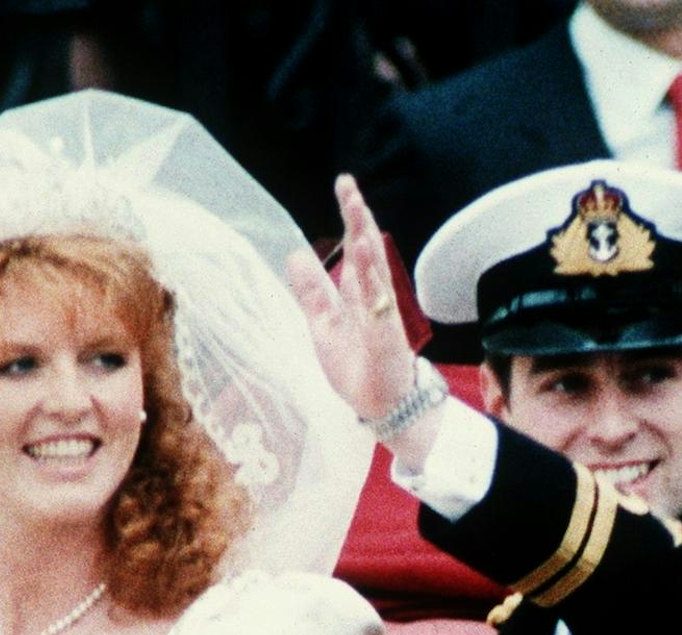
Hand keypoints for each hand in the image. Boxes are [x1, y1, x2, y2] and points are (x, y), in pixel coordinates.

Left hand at [287, 174, 421, 423]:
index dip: (350, 216)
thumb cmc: (358, 363)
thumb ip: (312, 292)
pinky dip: (373, 280)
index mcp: (357, 291)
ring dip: (365, 239)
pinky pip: (379, 305)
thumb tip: (295, 255)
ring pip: (374, 269)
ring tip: (356, 210)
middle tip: (348, 185)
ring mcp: (381, 313)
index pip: (355, 245)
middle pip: (367, 248)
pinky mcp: (386, 335)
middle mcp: (373, 295)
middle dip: (358, 217)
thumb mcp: (323, 324)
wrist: (381, 403)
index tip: (344, 185)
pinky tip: (365, 257)